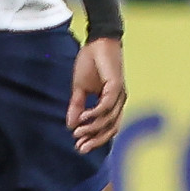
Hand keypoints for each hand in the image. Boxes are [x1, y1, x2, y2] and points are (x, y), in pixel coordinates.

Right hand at [66, 37, 125, 151]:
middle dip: (95, 140)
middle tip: (80, 148)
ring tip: (77, 133)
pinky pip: (106, 105)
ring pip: (109, 119)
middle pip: (110, 128)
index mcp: (112, 103)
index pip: (106, 127)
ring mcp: (119, 94)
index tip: (78, 147)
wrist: (97, 41)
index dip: (94, 139)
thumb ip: (77, 106)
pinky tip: (83, 118)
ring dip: (92, 128)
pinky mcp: (116, 85)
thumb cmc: (91, 63)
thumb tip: (70, 125)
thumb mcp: (79, 88)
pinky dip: (94, 114)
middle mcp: (119, 102)